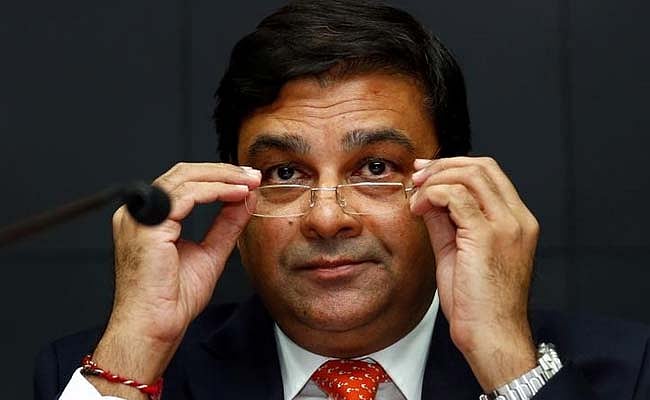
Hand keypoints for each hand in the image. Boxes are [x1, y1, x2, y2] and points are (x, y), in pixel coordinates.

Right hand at [89, 163, 259, 397]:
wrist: (156, 326)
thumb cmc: (173, 300)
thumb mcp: (210, 252)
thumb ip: (226, 223)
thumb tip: (245, 198)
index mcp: (149, 218)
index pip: (184, 182)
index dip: (217, 176)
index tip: (247, 181)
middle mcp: (139, 213)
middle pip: (183, 173)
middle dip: (223, 171)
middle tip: (253, 175)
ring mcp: (139, 216)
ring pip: (186, 178)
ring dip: (223, 177)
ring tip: (250, 182)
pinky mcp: (148, 225)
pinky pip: (187, 195)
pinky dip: (216, 190)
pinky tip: (238, 194)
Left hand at [410, 156, 538, 389]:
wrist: (492, 335)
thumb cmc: (478, 303)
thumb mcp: (459, 251)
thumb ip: (447, 221)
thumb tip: (428, 198)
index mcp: (517, 221)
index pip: (490, 174)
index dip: (456, 165)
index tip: (428, 172)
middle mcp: (518, 219)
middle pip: (483, 167)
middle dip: (444, 165)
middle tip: (418, 177)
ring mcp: (506, 226)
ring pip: (470, 175)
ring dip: (436, 179)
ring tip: (417, 197)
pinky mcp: (488, 236)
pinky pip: (456, 197)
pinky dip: (432, 195)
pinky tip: (420, 209)